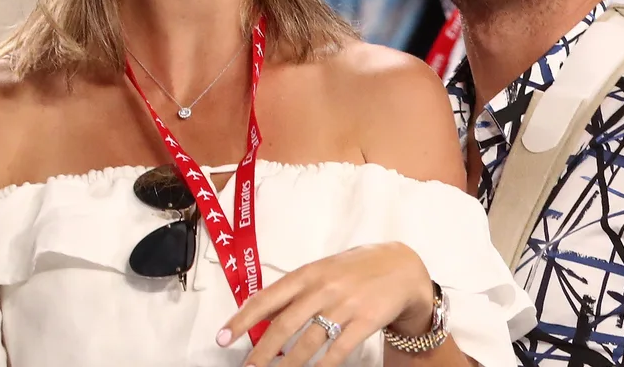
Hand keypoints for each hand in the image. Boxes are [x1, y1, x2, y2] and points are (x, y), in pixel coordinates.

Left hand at [217, 242, 434, 366]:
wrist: (401, 266)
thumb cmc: (355, 269)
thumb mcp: (323, 270)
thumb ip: (295, 290)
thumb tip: (260, 312)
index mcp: (309, 272)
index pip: (268, 297)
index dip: (242, 319)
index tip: (222, 337)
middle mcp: (323, 288)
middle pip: (284, 325)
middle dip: (261, 352)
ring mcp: (344, 306)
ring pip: (308, 343)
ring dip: (286, 366)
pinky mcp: (364, 322)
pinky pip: (337, 351)